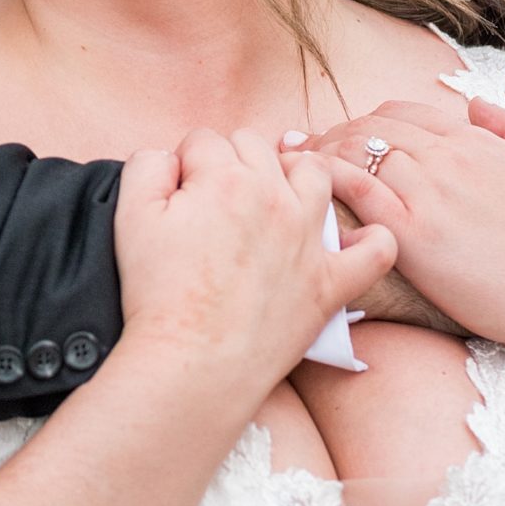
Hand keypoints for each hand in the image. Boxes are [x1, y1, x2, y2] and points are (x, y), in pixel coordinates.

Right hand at [114, 131, 395, 405]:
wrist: (192, 364)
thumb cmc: (157, 296)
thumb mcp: (130, 217)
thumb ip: (147, 167)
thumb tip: (170, 158)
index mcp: (224, 178)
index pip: (204, 141)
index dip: (185, 163)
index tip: (177, 193)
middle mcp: (273, 198)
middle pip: (256, 147)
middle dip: (232, 162)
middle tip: (211, 202)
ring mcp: (308, 239)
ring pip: (315, 174)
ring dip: (294, 174)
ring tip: (272, 197)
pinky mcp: (329, 283)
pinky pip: (374, 250)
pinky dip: (371, 240)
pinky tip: (355, 240)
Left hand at [317, 103, 504, 405]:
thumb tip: (479, 105)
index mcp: (481, 144)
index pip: (406, 114)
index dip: (368, 123)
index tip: (346, 136)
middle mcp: (452, 159)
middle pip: (373, 128)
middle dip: (333, 135)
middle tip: (304, 152)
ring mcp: (432, 194)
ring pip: (358, 152)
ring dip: (320, 154)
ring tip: (294, 171)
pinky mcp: (414, 235)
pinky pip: (356, 189)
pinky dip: (324, 178)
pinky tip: (305, 185)